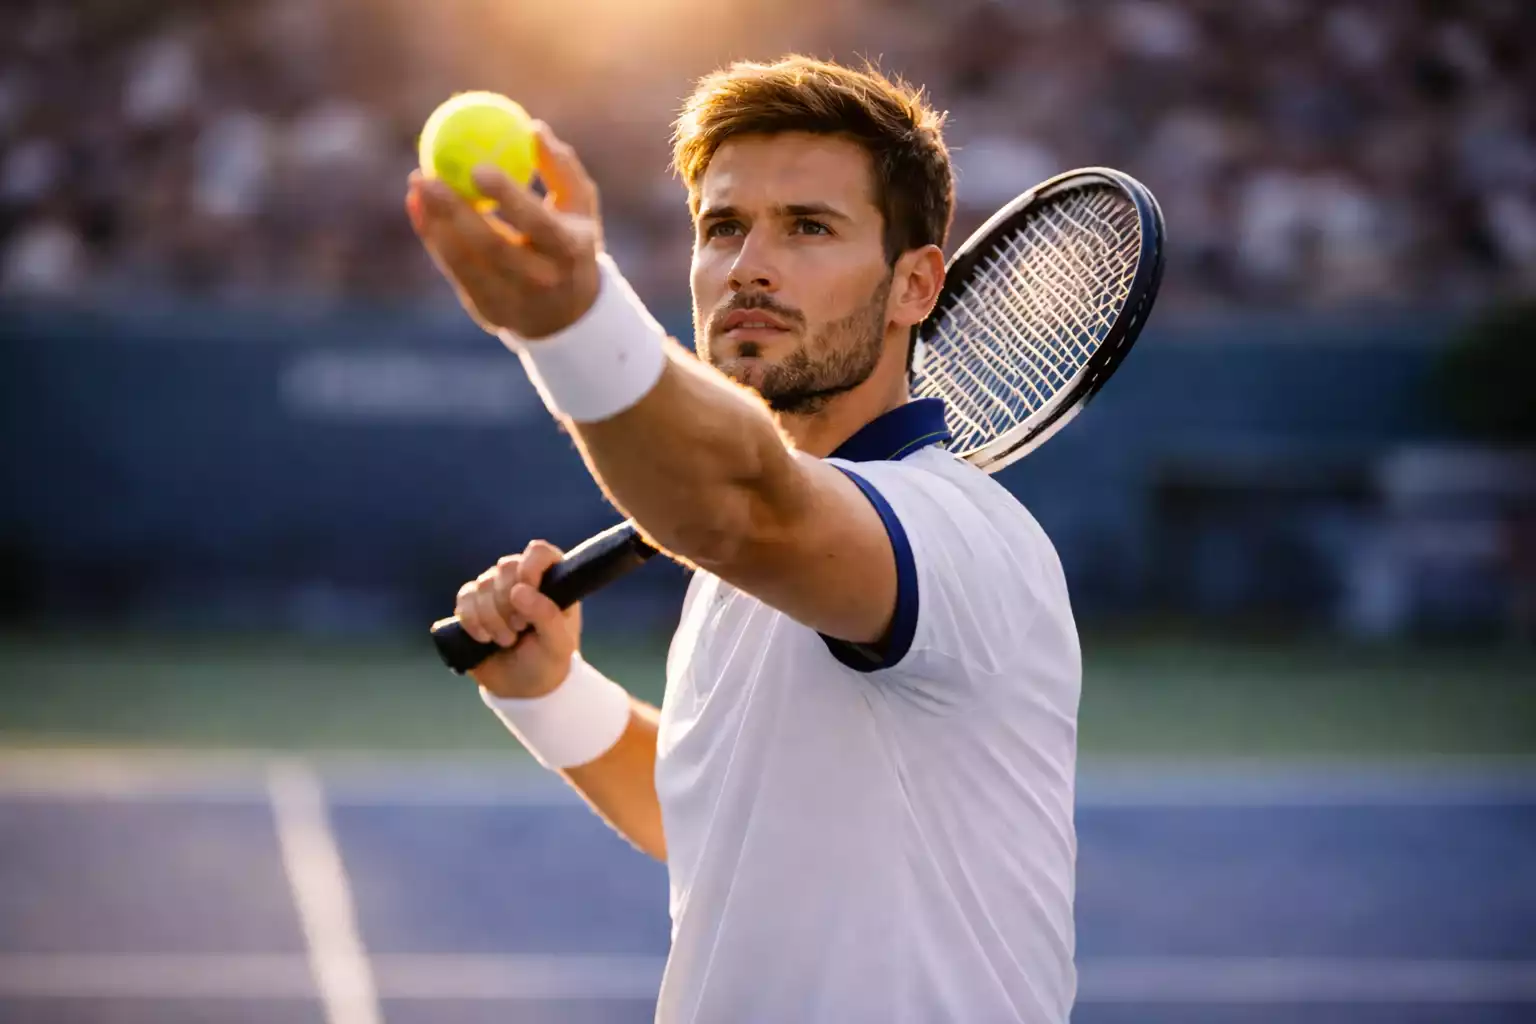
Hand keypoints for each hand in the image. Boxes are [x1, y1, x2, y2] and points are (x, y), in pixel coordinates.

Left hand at [406, 122, 602, 339]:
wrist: (568, 313)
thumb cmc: (572, 243)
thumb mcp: (580, 207)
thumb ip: (562, 168)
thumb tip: (534, 128)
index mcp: (569, 252)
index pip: (538, 224)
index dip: (508, 198)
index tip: (477, 167)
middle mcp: (542, 282)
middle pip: (492, 247)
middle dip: (454, 213)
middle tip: (428, 176)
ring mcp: (513, 302)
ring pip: (464, 262)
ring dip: (435, 223)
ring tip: (418, 184)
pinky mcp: (487, 312)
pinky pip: (454, 270)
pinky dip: (434, 238)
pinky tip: (420, 207)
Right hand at [455, 540, 581, 698]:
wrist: (522, 687)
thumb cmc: (549, 660)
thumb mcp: (558, 644)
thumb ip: (547, 616)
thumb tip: (520, 589)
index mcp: (552, 579)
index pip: (538, 552)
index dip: (529, 569)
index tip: (527, 594)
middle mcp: (523, 577)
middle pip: (506, 567)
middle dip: (509, 603)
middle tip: (520, 629)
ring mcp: (497, 588)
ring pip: (483, 584)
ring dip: (492, 618)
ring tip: (507, 640)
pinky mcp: (473, 603)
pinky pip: (464, 598)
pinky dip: (472, 620)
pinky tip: (484, 639)